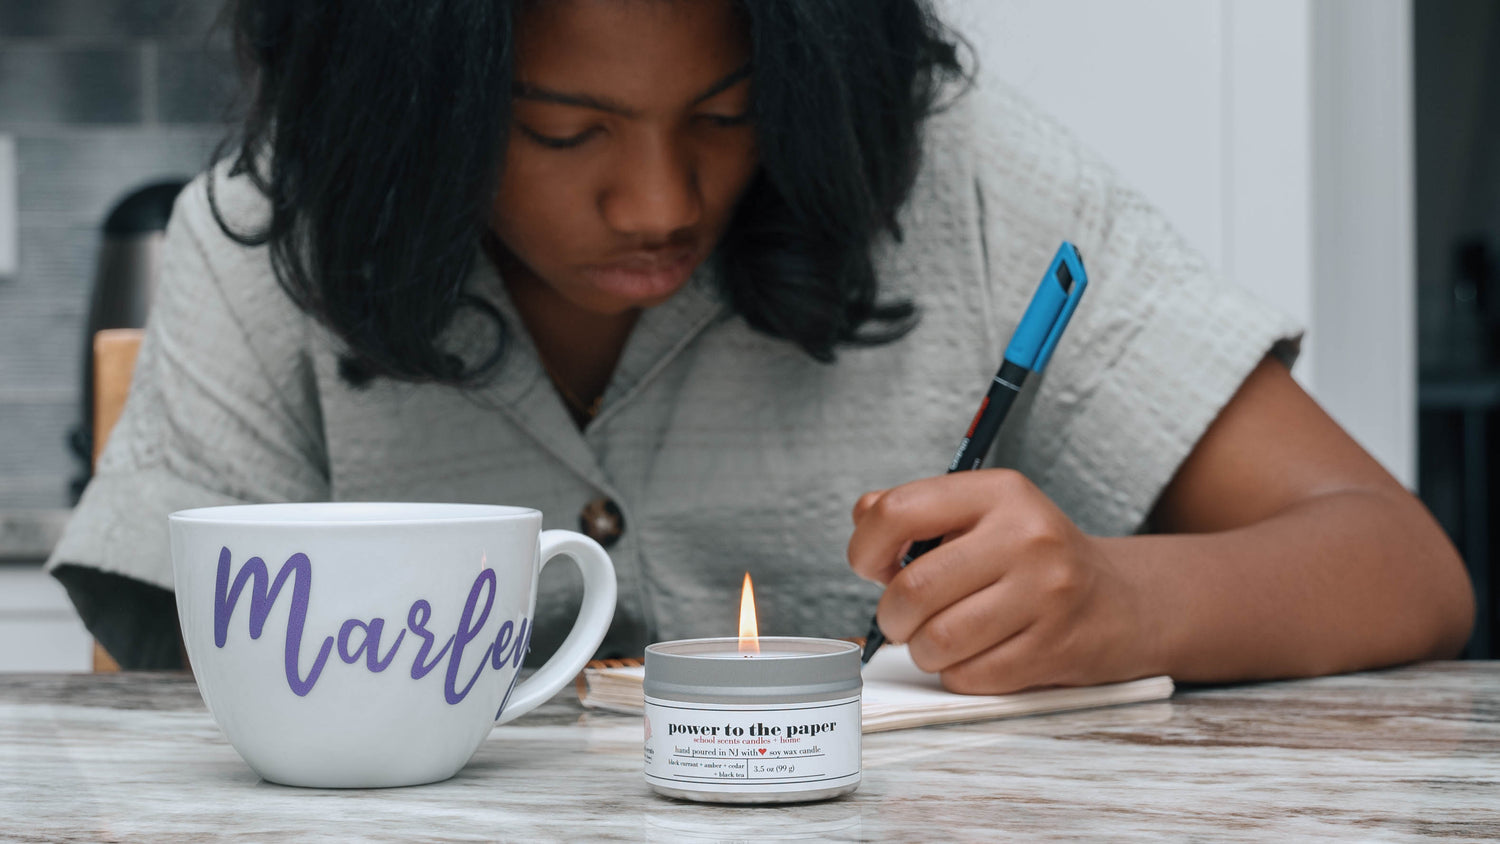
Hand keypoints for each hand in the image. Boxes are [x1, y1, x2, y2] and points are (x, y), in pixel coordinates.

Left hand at [848, 469, 1158, 693]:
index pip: (899, 512)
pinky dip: (957, 673)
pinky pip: (970, 676)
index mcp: (999, 493)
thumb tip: (863, 519)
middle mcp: (1026, 537)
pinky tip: (975, 654)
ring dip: (922, 650)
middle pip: (913, 589)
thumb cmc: (1032, 558)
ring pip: (937, 641)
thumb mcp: (983, 512)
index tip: (873, 566)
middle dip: (892, 615)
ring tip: (939, 637)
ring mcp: (1046, 594)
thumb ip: (916, 510)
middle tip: (902, 617)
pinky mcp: (1054, 648)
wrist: (1120, 601)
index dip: (866, 548)